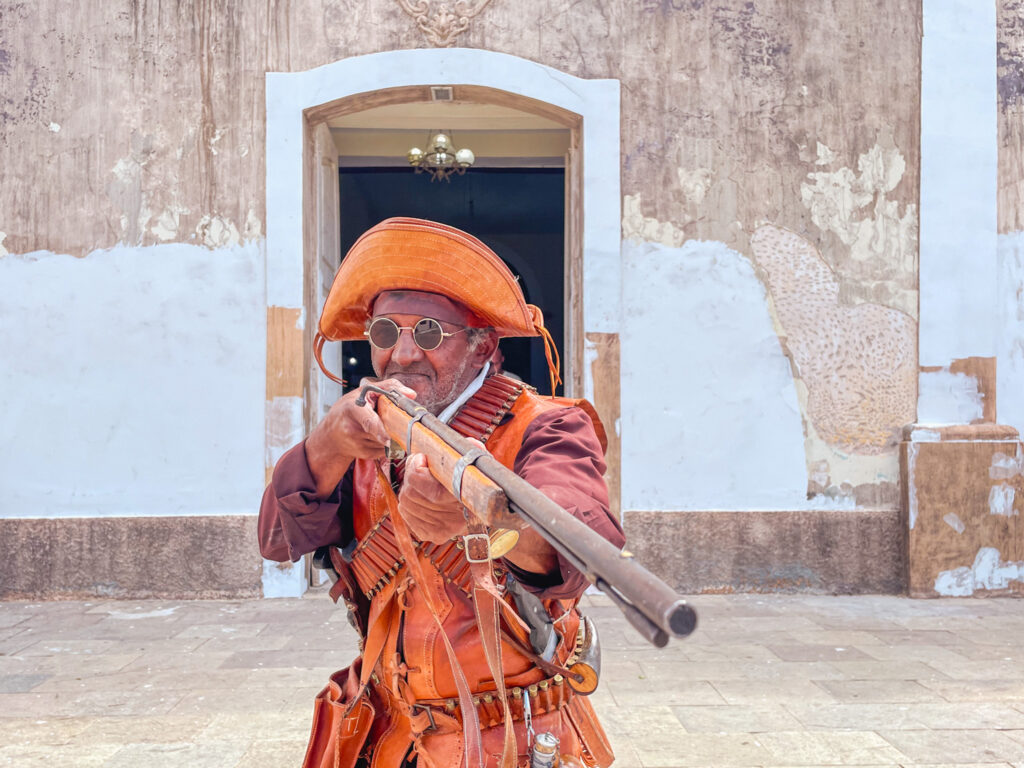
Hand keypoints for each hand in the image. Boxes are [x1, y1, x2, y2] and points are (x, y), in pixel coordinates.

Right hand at [306, 378, 415, 496]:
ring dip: (391, 435)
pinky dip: (387, 443)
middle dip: (395, 429)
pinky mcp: (364, 454)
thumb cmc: (349, 408)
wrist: (331, 433)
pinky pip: (385, 449)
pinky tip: (379, 435)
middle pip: (384, 433)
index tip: (389, 438)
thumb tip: (411, 394)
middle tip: (400, 422)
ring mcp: (358, 444)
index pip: (369, 422)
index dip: (381, 431)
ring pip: (387, 442)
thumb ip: (389, 387)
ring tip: (382, 425)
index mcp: (352, 409)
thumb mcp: (364, 392)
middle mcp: (353, 429)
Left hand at [398, 453, 470, 543]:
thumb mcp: (479, 461)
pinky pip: (405, 513)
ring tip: (420, 476)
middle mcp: (453, 522)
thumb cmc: (478, 478)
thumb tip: (470, 444)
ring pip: (406, 503)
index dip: (418, 472)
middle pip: (413, 495)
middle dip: (411, 474)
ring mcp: (440, 530)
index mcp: (467, 504)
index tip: (422, 458)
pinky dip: (408, 499)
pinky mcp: (431, 534)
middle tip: (419, 462)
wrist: (484, 506)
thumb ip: (473, 451)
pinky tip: (419, 492)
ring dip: (409, 485)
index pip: (433, 492)